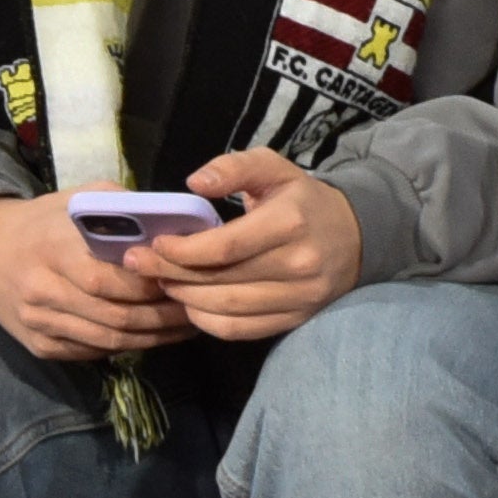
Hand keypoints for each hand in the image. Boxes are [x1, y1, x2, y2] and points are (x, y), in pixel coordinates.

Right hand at [0, 191, 194, 360]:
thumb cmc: (41, 221)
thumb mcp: (77, 200)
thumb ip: (122, 209)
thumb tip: (175, 223)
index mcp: (54, 250)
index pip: (111, 280)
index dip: (153, 285)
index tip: (187, 279)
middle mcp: (44, 292)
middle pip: (116, 317)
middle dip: (164, 317)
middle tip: (198, 306)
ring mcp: (41, 324)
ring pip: (109, 341)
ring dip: (154, 338)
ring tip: (188, 325)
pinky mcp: (40, 346)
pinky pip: (92, 352)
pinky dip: (128, 347)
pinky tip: (153, 335)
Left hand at [146, 150, 369, 339]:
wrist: (357, 237)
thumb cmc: (304, 200)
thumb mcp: (274, 169)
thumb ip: (234, 168)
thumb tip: (194, 182)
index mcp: (290, 222)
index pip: (225, 247)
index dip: (182, 250)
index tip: (155, 243)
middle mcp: (298, 264)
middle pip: (220, 280)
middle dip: (172, 274)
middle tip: (140, 266)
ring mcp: (299, 297)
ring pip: (226, 309)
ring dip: (185, 299)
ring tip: (164, 283)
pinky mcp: (294, 320)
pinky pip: (239, 330)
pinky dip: (207, 321)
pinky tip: (191, 304)